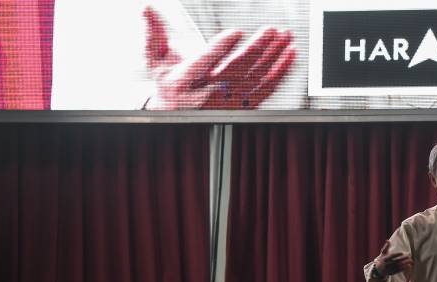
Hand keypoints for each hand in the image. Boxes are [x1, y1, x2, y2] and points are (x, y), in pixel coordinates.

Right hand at [143, 7, 295, 109]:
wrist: (179, 115)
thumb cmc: (171, 84)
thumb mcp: (156, 61)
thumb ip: (154, 34)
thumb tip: (147, 8)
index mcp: (186, 80)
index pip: (206, 62)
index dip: (221, 48)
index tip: (235, 33)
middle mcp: (208, 93)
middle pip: (236, 70)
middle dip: (256, 49)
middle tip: (271, 31)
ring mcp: (229, 101)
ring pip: (255, 78)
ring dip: (274, 58)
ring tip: (286, 40)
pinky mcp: (243, 106)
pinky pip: (266, 89)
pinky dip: (280, 72)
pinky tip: (289, 57)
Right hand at [375, 240, 412, 275]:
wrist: (378, 271)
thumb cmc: (381, 260)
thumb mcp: (382, 254)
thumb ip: (386, 247)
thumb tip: (387, 240)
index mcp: (385, 259)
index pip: (391, 256)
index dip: (396, 255)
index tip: (402, 253)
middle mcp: (387, 264)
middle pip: (396, 261)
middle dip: (403, 259)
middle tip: (409, 256)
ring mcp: (390, 269)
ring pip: (398, 266)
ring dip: (405, 264)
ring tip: (410, 261)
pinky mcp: (392, 273)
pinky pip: (399, 271)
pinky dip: (404, 269)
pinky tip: (409, 266)